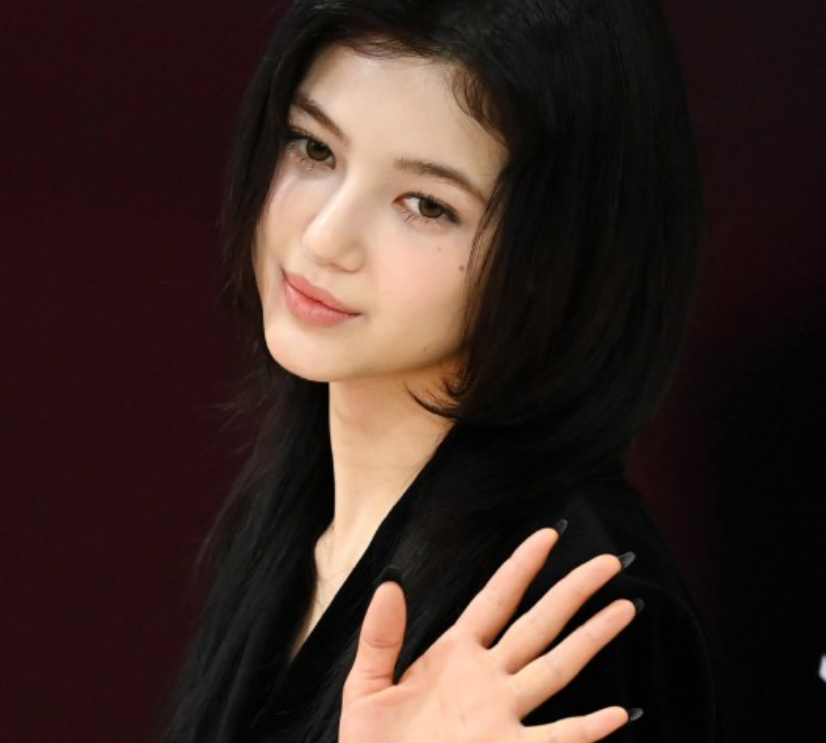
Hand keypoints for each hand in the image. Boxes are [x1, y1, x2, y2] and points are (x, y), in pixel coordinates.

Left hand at [340, 528, 638, 742]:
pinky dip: (586, 729)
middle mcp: (486, 678)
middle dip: (572, 592)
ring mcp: (501, 714)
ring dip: (590, 640)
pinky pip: (555, 738)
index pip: (495, 599)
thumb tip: (390, 583)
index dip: (521, 566)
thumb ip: (380, 636)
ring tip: (624, 608)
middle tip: (608, 562)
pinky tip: (617, 715)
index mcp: (454, 654)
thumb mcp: (366, 685)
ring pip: (555, 669)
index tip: (547, 536)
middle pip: (539, 624)